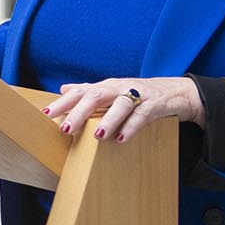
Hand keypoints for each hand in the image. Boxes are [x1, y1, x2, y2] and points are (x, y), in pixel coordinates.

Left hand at [44, 76, 203, 142]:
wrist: (178, 92)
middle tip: (66, 129)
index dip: (64, 102)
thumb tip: (63, 89)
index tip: (46, 114)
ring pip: (121, 104)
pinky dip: (131, 126)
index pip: (81, 92)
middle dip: (79, 112)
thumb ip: (89, 91)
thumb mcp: (112, 90)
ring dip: (108, 119)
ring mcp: (138, 95)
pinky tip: (121, 139)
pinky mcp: (156, 105)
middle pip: (96, 95)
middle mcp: (119, 88)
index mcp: (106, 86)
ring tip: (97, 135)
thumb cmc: (139, 94)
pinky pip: (143, 115)